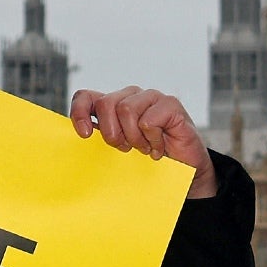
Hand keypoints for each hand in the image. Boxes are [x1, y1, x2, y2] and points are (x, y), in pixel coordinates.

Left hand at [71, 86, 215, 198]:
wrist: (186, 169)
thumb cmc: (150, 159)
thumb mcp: (119, 150)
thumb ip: (101, 138)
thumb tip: (82, 136)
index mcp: (114, 105)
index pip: (86, 97)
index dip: (80, 112)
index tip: (86, 134)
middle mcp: (131, 96)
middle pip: (105, 103)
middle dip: (112, 133)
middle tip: (126, 148)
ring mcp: (151, 98)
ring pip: (126, 109)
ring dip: (135, 138)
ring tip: (145, 149)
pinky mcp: (170, 104)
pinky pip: (149, 121)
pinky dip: (153, 140)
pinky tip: (160, 147)